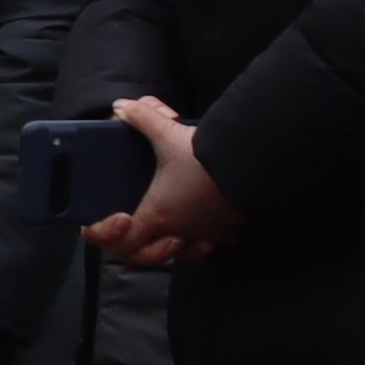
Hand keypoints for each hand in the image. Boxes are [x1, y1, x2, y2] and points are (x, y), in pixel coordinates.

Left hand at [80, 96, 241, 264]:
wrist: (256, 163)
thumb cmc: (208, 157)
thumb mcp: (168, 132)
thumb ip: (141, 118)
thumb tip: (122, 107)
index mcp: (158, 215)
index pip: (121, 244)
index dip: (107, 235)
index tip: (116, 217)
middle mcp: (180, 231)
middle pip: (147, 256)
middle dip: (136, 246)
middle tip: (133, 224)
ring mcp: (206, 233)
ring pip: (180, 251)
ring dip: (168, 244)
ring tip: (167, 227)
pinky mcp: (228, 229)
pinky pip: (209, 241)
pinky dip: (199, 235)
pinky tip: (198, 219)